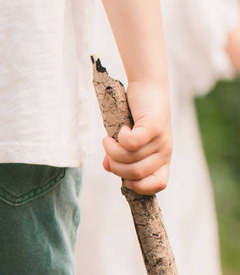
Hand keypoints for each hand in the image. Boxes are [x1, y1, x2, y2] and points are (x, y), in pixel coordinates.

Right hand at [102, 78, 171, 194]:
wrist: (147, 87)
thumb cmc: (136, 117)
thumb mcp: (128, 142)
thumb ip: (120, 158)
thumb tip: (108, 167)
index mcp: (162, 159)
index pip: (158, 184)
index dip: (139, 187)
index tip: (123, 179)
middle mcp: (165, 151)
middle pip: (136, 173)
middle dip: (116, 166)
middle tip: (108, 151)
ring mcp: (161, 139)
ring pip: (130, 158)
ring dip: (112, 150)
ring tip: (109, 139)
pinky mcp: (154, 126)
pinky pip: (132, 143)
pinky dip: (120, 138)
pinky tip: (121, 129)